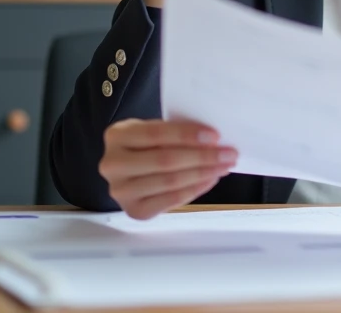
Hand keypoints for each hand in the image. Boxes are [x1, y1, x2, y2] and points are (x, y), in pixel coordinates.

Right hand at [99, 119, 238, 219]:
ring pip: (170, 182)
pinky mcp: (134, 210)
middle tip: (228, 154)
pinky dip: (195, 189)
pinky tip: (210, 179)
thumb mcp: (152, 129)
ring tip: (224, 166)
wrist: (127, 167)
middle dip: (202, 157)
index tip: (215, 136)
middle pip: (165, 160)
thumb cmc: (146, 144)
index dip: (187, 135)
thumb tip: (212, 140)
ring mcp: (121, 191)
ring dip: (203, 174)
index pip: (156, 134)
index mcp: (116, 136)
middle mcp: (112, 165)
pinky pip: (171, 200)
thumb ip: (173, 132)